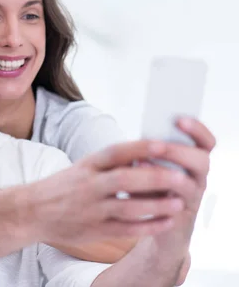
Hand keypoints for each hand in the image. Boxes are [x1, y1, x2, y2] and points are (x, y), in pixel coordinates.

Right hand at [29, 140, 204, 245]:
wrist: (31, 212)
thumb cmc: (63, 187)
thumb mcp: (81, 168)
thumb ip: (110, 164)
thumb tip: (145, 153)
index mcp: (87, 165)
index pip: (115, 152)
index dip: (139, 148)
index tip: (163, 145)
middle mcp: (89, 185)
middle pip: (125, 179)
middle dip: (155, 179)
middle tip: (180, 178)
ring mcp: (91, 209)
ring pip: (128, 207)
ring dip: (156, 206)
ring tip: (179, 203)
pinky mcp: (95, 229)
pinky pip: (126, 229)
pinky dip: (147, 226)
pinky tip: (165, 222)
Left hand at [147, 118, 214, 277]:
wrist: (150, 222)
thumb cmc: (148, 187)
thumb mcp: (149, 166)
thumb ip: (148, 153)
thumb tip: (138, 140)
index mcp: (192, 160)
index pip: (206, 142)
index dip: (197, 129)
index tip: (179, 119)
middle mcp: (197, 178)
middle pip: (202, 160)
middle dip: (178, 151)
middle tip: (157, 146)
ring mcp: (190, 198)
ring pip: (190, 185)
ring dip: (166, 173)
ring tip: (141, 164)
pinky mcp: (177, 216)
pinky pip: (173, 206)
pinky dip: (154, 196)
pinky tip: (134, 190)